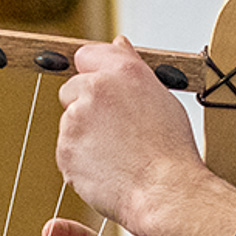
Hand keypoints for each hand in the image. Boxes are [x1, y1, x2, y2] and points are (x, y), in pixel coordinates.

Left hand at [56, 36, 207, 235]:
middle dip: (85, 108)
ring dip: (84, 136)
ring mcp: (76, 120)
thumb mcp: (160, 97)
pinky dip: (80, 160)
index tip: (99, 89)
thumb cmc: (170, 149)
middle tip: (115, 131)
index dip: (92, 74)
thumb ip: (131, 67)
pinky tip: (107, 168)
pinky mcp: (65, 149)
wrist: (165, 191)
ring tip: (117, 154)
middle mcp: (95, 90)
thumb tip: (118, 44)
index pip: (86, 56)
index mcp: (122, 72)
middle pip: (71, 90)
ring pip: (69, 124)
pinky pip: (67, 151)